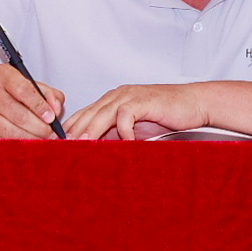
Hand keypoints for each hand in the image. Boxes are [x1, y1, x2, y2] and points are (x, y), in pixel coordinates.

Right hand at [0, 62, 66, 139]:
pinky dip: (20, 145)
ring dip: (32, 139)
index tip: (52, 117)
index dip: (40, 106)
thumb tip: (56, 109)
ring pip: (12, 132)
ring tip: (43, 139)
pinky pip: (5, 142)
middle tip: (52, 132)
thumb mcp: (29, 84)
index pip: (24, 90)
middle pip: (19, 115)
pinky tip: (28, 143)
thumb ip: (48, 94)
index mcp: (3, 75)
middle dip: (40, 127)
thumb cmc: (7, 93)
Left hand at [63, 83, 213, 141]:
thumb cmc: (165, 116)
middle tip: (62, 150)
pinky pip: (125, 116)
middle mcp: (116, 96)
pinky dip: (123, 131)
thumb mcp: (134, 129)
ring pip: (102, 114)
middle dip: (74, 132)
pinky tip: (125, 143)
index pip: (83, 115)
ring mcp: (129, 96)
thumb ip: (115, 136)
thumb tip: (95, 154)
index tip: (59, 148)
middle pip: (88, 114)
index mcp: (111, 101)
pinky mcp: (143, 101)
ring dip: (91, 132)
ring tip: (82, 147)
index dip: (70, 130)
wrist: (192, 104)